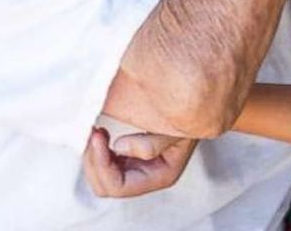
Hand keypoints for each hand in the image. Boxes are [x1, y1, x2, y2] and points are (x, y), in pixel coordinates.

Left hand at [82, 128, 196, 197]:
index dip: (103, 165)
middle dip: (94, 161)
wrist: (197, 106)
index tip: (99, 136)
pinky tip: (100, 132)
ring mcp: (135, 167)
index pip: (119, 186)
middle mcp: (144, 176)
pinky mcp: (129, 155)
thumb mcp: (177, 129)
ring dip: (93, 155)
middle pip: (104, 186)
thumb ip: (152, 143)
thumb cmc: (191, 117)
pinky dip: (97, 149)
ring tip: (96, 131)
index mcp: (158, 175)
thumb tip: (120, 146)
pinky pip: (103, 161)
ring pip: (100, 176)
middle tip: (94, 132)